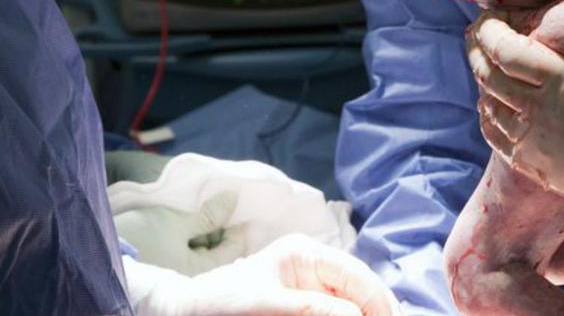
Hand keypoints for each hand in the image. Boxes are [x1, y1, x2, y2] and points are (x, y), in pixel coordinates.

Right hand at [115, 191, 248, 276]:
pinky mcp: (156, 266)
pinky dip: (185, 236)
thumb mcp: (175, 221)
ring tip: (200, 210)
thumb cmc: (138, 238)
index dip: (238, 228)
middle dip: (218, 229)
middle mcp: (187, 278)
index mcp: (198, 272)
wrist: (91, 249)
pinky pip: (180, 251)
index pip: (232, 251)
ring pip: (196, 251)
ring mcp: (171, 273)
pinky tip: (182, 222)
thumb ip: (208, 215)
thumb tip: (233, 200)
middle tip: (220, 205)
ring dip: (200, 232)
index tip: (238, 207)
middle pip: (214, 252)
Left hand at [128, 234, 402, 315]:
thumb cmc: (218, 303)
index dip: (379, 301)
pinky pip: (333, 312)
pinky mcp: (304, 307)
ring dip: (361, 313)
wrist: (184, 314)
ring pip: (350, 306)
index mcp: (308, 253)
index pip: (357, 276)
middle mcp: (316, 268)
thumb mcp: (265, 304)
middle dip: (374, 310)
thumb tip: (356, 315)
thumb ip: (312, 307)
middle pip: (360, 293)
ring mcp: (311, 290)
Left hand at [467, 16, 563, 258]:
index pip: (502, 47)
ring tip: (490, 63)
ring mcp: (530, 141)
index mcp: (559, 78)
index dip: (490, 28)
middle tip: (482, 33)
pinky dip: (489, 111)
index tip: (492, 17)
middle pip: (485, 73)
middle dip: (478, 47)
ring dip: (483, 79)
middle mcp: (536, 110)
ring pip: (486, 103)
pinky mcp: (531, 165)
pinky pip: (494, 133)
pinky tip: (497, 100)